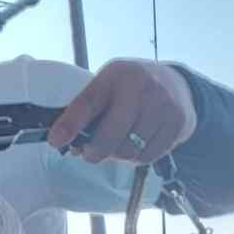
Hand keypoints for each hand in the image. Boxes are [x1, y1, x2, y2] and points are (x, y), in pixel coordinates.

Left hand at [46, 59, 197, 164]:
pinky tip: (137, 145)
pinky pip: (148, 156)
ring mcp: (162, 105)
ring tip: (118, 144)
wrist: (177, 84)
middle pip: (110, 137)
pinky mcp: (177, 123)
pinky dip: (137, 158)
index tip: (55, 141)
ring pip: (128, 151)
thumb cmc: (130, 90)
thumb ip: (87, 110)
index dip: (70, 125)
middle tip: (90, 154)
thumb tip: (61, 141)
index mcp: (115, 75)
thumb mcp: (107, 87)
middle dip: (94, 152)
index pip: (87, 102)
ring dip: (117, 156)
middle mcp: (141, 86)